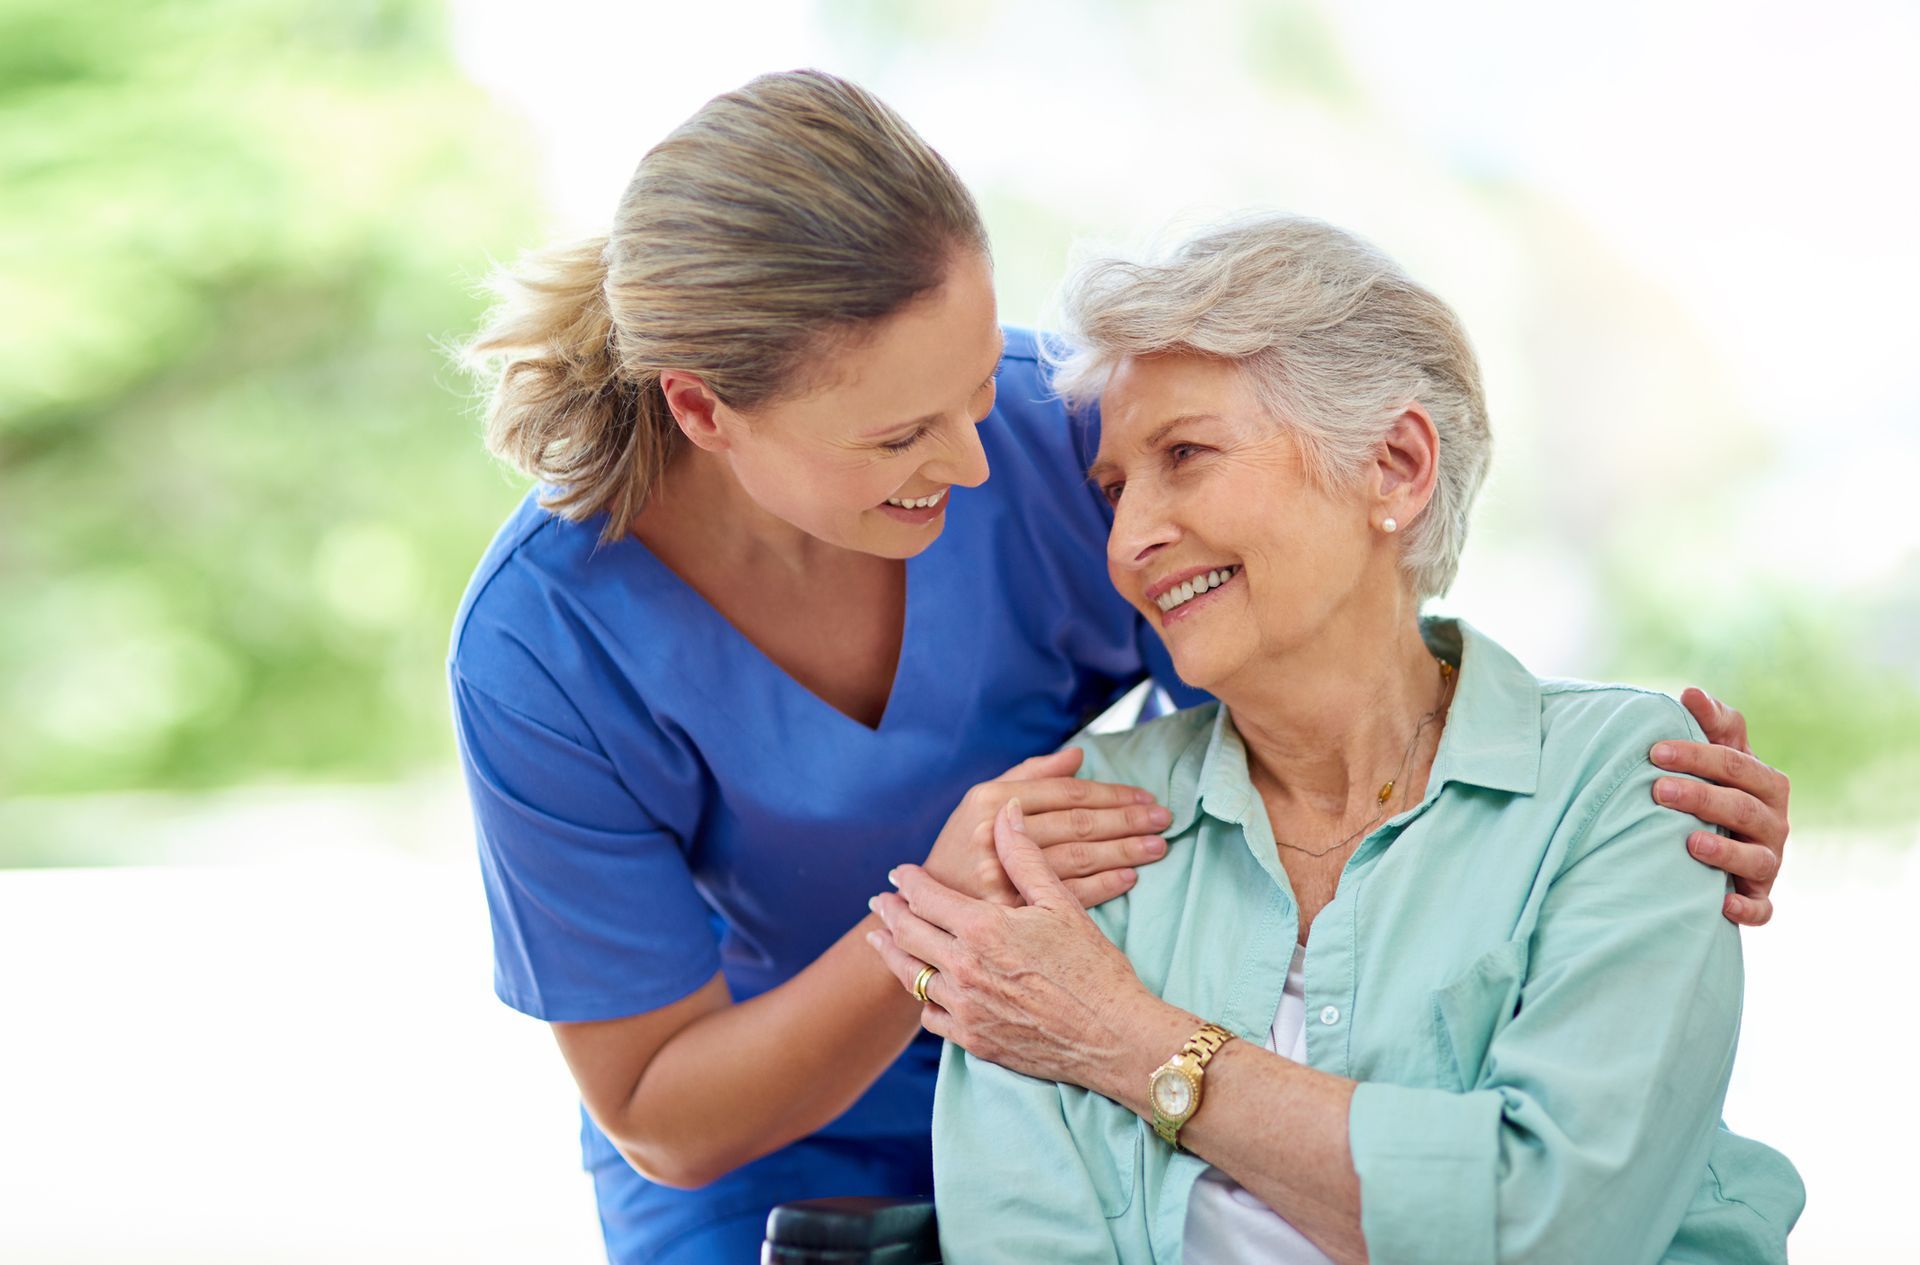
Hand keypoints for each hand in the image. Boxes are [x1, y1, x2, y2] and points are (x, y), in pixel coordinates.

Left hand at [871, 799, 1155, 1087]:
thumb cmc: (1093, 967)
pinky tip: (923, 988)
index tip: (900, 873)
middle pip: (907, 934)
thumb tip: (1007, 812)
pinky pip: (931, 1016)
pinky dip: (923, 997)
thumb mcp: (1061, 904)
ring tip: (882, 940)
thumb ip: (1024, 857)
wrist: (1111, 1037)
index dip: (909, 881)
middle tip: (880, 902)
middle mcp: (963, 968)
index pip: (926, 896)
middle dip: (890, 914)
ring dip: (893, 953)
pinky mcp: (973, 1040)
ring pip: (911, 976)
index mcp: (982, 928)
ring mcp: (965, 1008)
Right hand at [922, 748, 1172, 908]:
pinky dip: (1104, 885)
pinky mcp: (1011, 912)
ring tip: (1156, 846)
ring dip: (1124, 850)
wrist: (925, 907)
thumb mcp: (981, 802)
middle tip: (1162, 818)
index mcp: (988, 800)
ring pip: (1078, 857)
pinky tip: (1130, 876)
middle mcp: (994, 834)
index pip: (1065, 792)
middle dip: (1126, 820)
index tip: (1143, 797)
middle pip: (1077, 823)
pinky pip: (1068, 895)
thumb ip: (1030, 774)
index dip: (1109, 793)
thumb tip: (1077, 756)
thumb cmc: (961, 849)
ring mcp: (1002, 875)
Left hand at [1649, 688, 1789, 925]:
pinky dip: (1747, 909)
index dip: (1697, 754)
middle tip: (1658, 790)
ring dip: (1725, 851)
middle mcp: (1774, 821)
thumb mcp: (1715, 752)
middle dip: (1702, 797)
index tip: (1654, 750)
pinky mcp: (1760, 896)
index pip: (1735, 763)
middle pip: (1743, 806)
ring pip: (1757, 858)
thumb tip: (1691, 692)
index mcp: (1766, 781)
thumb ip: (1709, 723)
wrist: (1720, 843)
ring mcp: (1769, 860)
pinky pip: (1763, 908)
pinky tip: (1723, 905)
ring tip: (1689, 843)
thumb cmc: (1714, 787)